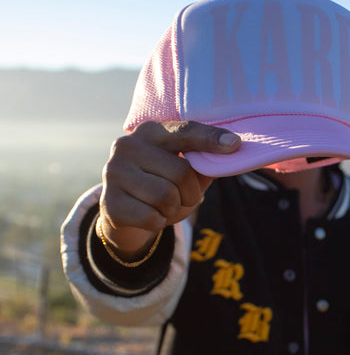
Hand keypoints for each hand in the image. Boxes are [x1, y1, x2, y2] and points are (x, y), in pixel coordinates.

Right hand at [98, 120, 240, 258]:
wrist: (124, 213)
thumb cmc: (161, 185)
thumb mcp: (183, 170)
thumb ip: (203, 162)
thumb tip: (232, 150)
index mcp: (150, 131)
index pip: (186, 131)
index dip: (211, 139)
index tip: (234, 145)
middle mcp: (127, 146)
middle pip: (181, 172)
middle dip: (191, 193)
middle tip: (183, 198)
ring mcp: (114, 173)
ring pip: (166, 197)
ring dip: (174, 209)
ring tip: (164, 206)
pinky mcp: (110, 202)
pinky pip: (152, 218)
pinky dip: (159, 223)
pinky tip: (149, 215)